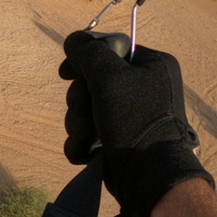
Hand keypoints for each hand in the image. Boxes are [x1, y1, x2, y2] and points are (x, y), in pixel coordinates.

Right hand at [59, 31, 212, 216]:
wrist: (148, 176)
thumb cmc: (134, 121)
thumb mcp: (109, 78)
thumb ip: (88, 54)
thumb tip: (73, 40)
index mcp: (150, 65)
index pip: (107, 48)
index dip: (82, 60)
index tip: (66, 73)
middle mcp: (142, 86)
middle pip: (90, 79)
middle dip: (79, 100)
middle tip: (86, 112)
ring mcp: (128, 113)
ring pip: (84, 106)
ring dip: (78, 123)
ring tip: (88, 136)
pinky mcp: (116, 136)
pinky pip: (86, 130)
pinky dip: (81, 140)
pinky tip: (85, 151)